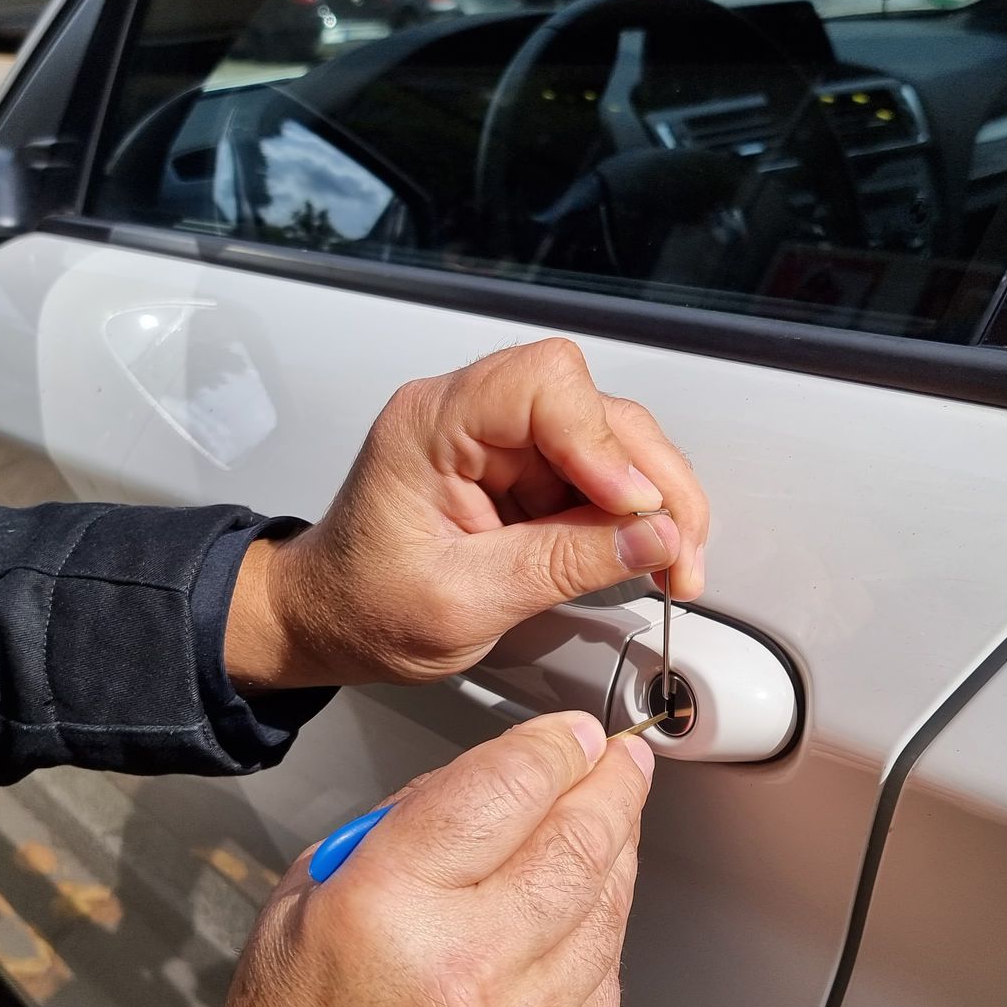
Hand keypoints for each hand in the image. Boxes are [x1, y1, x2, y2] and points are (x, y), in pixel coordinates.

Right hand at [138, 711, 652, 1006]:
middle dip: (610, 785)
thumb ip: (404, 826)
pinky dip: (599, 937)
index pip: (504, 787)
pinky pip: (607, 980)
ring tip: (606, 825)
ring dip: (615, 853)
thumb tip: (498, 775)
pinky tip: (576, 919)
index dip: (555, 746)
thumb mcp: (308, 898)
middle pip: (577, 840)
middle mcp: (464, 968)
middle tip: (618, 761)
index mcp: (384, 908)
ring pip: (606, 907)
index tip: (573, 733)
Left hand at [228, 338, 709, 688]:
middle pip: (595, 410)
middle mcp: (471, 415)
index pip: (544, 384)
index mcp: (433, 424)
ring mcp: (502, 441)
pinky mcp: (524, 472)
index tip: (633, 509)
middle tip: (679, 553)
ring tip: (673, 566)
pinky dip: (635, 518)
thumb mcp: (464, 602)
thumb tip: (654, 539)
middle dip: (651, 481)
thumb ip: (562, 565)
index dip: (601, 443)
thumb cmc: (362, 606)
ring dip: (656, 503)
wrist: (328, 622)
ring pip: (612, 441)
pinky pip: (599, 476)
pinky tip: (649, 557)